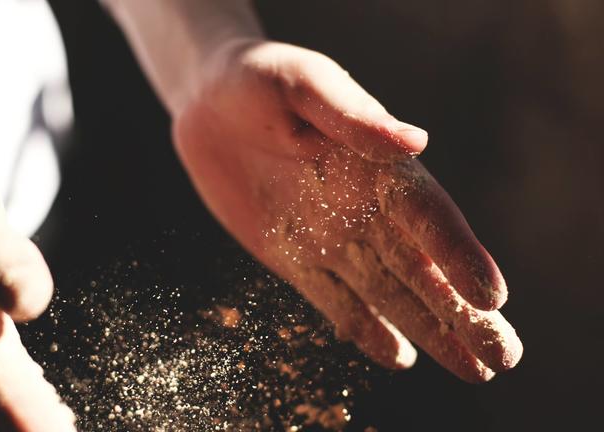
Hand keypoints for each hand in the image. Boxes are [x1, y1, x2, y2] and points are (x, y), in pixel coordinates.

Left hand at [173, 40, 521, 381]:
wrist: (210, 104)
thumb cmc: (261, 79)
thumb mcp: (305, 86)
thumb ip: (353, 116)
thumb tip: (415, 144)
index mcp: (380, 167)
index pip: (430, 217)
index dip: (461, 256)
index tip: (492, 297)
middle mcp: (366, 210)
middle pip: (423, 268)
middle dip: (465, 313)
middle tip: (506, 356)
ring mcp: (332, 237)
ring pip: (389, 294)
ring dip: (431, 332)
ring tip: (474, 370)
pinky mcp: (294, 257)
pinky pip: (334, 300)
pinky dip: (365, 330)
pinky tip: (397, 357)